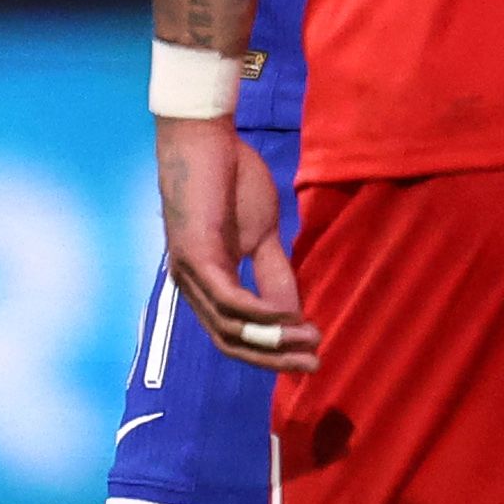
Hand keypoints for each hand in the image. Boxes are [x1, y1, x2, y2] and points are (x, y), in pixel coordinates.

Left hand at [157, 112, 316, 371]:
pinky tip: (286, 318)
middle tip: (313, 365)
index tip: (310, 356)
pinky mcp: (194, 255)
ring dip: (273, 339)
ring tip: (310, 341)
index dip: (272, 351)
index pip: (235, 334)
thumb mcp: (262, 235)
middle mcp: (192, 286)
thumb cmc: (230, 179)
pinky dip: (258, 313)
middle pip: (231, 341)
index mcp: (206, 284)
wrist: (204, 139)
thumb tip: (295, 314)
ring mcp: (190, 273)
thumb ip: (274, 273)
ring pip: (229, 327)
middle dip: (274, 358)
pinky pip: (228, 299)